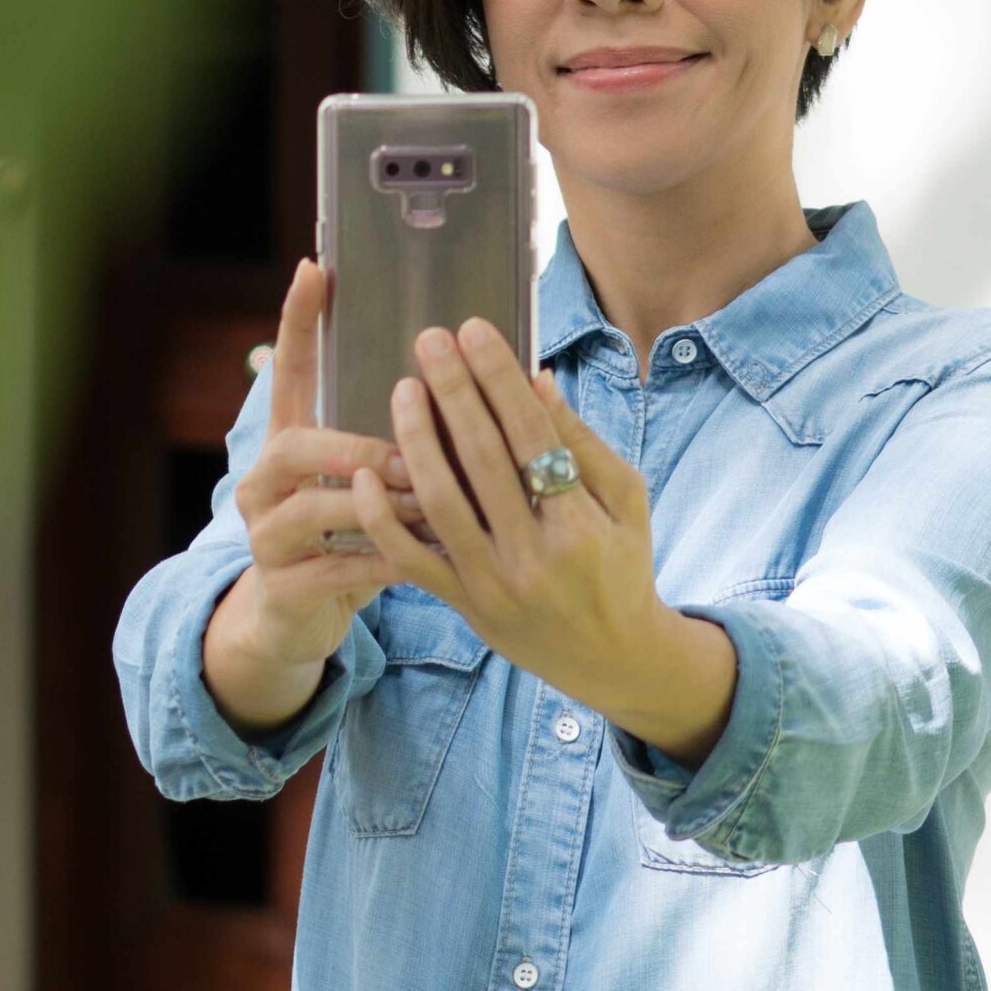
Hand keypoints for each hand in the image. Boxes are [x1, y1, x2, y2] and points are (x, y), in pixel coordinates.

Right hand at [219, 258, 429, 667]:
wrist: (292, 619)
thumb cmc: (346, 538)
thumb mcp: (361, 483)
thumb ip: (397, 441)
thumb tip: (458, 378)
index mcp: (286, 446)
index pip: (287, 372)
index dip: (297, 321)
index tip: (314, 268)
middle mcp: (262, 484)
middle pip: (293, 446)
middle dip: (357, 447)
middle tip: (412, 455)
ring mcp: (265, 538)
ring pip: (312, 509)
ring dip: (378, 507)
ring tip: (428, 506)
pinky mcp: (281, 588)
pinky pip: (332, 570)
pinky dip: (380, 563)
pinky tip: (420, 560)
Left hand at [348, 317, 669, 712]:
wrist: (614, 659)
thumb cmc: (623, 566)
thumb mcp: (627, 502)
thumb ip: (582, 442)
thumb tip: (537, 379)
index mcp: (581, 525)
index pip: (533, 436)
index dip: (500, 380)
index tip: (474, 331)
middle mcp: (535, 556)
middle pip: (483, 459)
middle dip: (454, 391)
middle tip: (430, 340)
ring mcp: (493, 584)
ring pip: (441, 504)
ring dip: (416, 440)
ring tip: (403, 389)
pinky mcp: (464, 605)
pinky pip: (412, 560)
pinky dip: (382, 520)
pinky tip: (363, 475)